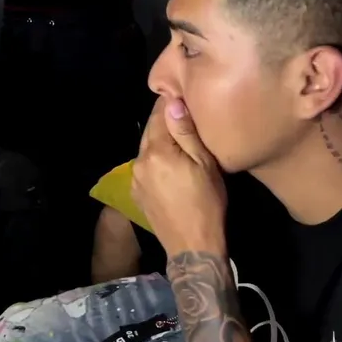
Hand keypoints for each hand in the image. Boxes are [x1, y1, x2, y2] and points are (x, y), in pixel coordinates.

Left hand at [131, 98, 227, 253]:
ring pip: (147, 150)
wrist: (192, 246)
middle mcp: (139, 162)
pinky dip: (157, 161)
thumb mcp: (204, 164)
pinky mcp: (137, 194)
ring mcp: (135, 179)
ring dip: (161, 142)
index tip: (182, 95)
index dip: (170, 103)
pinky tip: (172, 165)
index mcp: (156, 151)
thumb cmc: (207, 203)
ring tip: (181, 141)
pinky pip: (146, 167)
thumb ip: (186, 132)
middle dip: (164, 122)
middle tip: (184, 116)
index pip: (158, 115)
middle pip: (150, 132)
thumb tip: (172, 102)